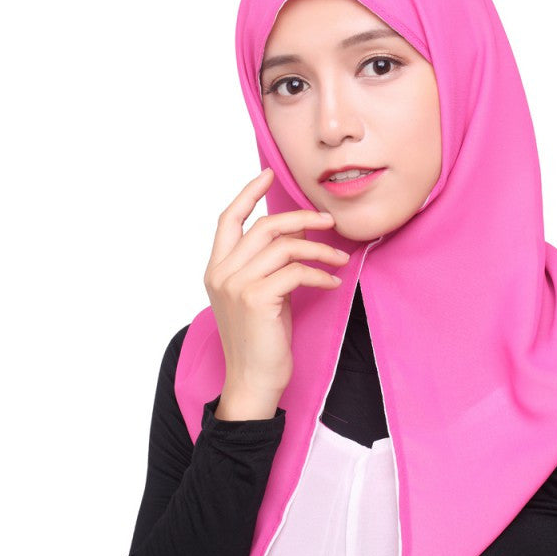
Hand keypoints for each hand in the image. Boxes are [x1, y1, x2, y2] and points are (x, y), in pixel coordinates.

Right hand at [203, 169, 349, 418]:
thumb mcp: (261, 294)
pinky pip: (296, 271)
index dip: (248, 193)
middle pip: (265, 226)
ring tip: (339, 258)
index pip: (227, 219)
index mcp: (216, 268)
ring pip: (284, 246)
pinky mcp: (256, 298)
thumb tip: (297, 233)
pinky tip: (332, 282)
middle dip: (302, 218)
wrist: (253, 381)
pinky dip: (319, 273)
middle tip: (330, 221)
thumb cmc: (261, 340)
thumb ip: (268, 264)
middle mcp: (221, 272)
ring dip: (319, 248)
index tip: (268, 174)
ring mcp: (236, 285)